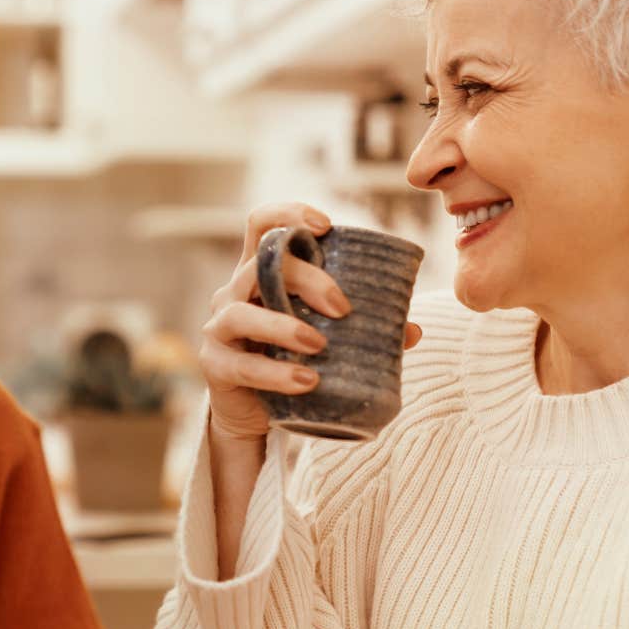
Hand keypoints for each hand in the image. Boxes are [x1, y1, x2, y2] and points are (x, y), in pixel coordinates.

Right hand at [199, 202, 422, 442]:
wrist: (255, 414)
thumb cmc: (291, 361)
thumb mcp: (326, 338)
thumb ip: (364, 329)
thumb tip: (413, 329)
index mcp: (261, 274)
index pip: (261, 224)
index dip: (289, 215)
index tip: (326, 227)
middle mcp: (233, 292)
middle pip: (261, 263)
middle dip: (306, 278)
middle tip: (342, 308)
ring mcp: (219, 328)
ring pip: (241, 312)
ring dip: (283, 326)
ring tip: (319, 346)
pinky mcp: (215, 366)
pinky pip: (242, 366)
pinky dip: (275, 373)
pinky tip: (307, 381)